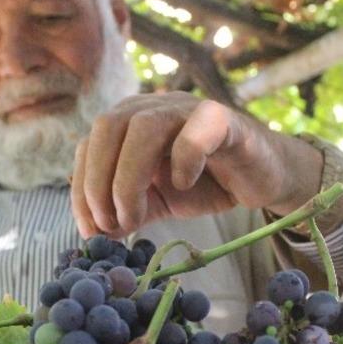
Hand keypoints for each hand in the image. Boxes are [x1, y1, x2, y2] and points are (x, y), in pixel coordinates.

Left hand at [70, 92, 322, 237]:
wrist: (260, 179)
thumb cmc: (204, 184)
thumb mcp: (155, 203)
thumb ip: (124, 214)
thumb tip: (93, 235)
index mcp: (128, 124)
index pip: (88, 145)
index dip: (82, 188)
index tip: (91, 230)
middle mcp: (153, 108)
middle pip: (107, 127)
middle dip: (99, 182)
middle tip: (112, 224)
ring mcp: (187, 109)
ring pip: (143, 126)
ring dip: (129, 177)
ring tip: (138, 216)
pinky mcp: (224, 119)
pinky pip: (197, 127)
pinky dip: (183, 158)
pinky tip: (183, 184)